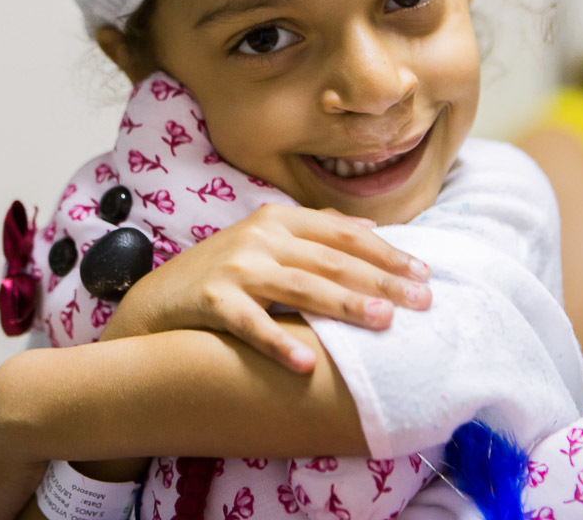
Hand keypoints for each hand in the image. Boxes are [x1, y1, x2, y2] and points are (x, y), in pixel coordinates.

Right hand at [100, 203, 431, 371]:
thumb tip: (372, 231)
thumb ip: (315, 234)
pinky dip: (279, 342)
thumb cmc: (224, 275)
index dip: (386, 253)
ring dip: (345, 304)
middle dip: (381, 280)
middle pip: (331, 260)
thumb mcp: (267, 243)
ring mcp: (235, 267)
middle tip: (422, 300)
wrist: (158, 302)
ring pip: (301, 286)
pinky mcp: (212, 300)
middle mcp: (260, 237)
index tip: (424, 272)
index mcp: (279, 219)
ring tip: (383, 321)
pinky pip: (252, 324)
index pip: (344, 234)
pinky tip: (307, 363)